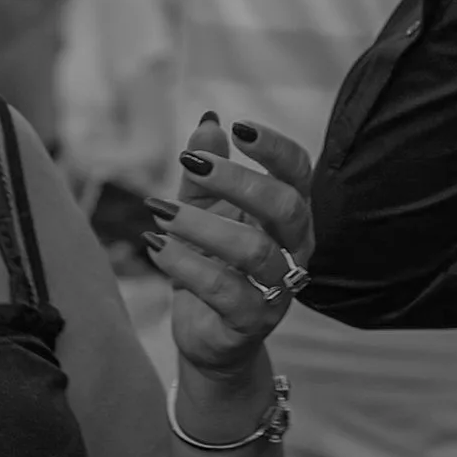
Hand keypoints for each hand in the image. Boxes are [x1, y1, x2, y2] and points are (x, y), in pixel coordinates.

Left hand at [148, 115, 312, 385]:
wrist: (208, 335)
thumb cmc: (211, 264)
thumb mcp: (202, 211)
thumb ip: (204, 173)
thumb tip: (208, 121)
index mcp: (289, 216)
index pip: (299, 173)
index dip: (275, 148)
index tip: (239, 126)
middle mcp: (294, 250)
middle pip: (285, 206)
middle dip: (237, 181)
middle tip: (190, 164)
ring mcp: (278, 288)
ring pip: (254, 250)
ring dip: (202, 226)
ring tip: (160, 211)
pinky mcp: (252, 321)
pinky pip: (224, 290)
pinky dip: (186, 265)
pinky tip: (157, 247)